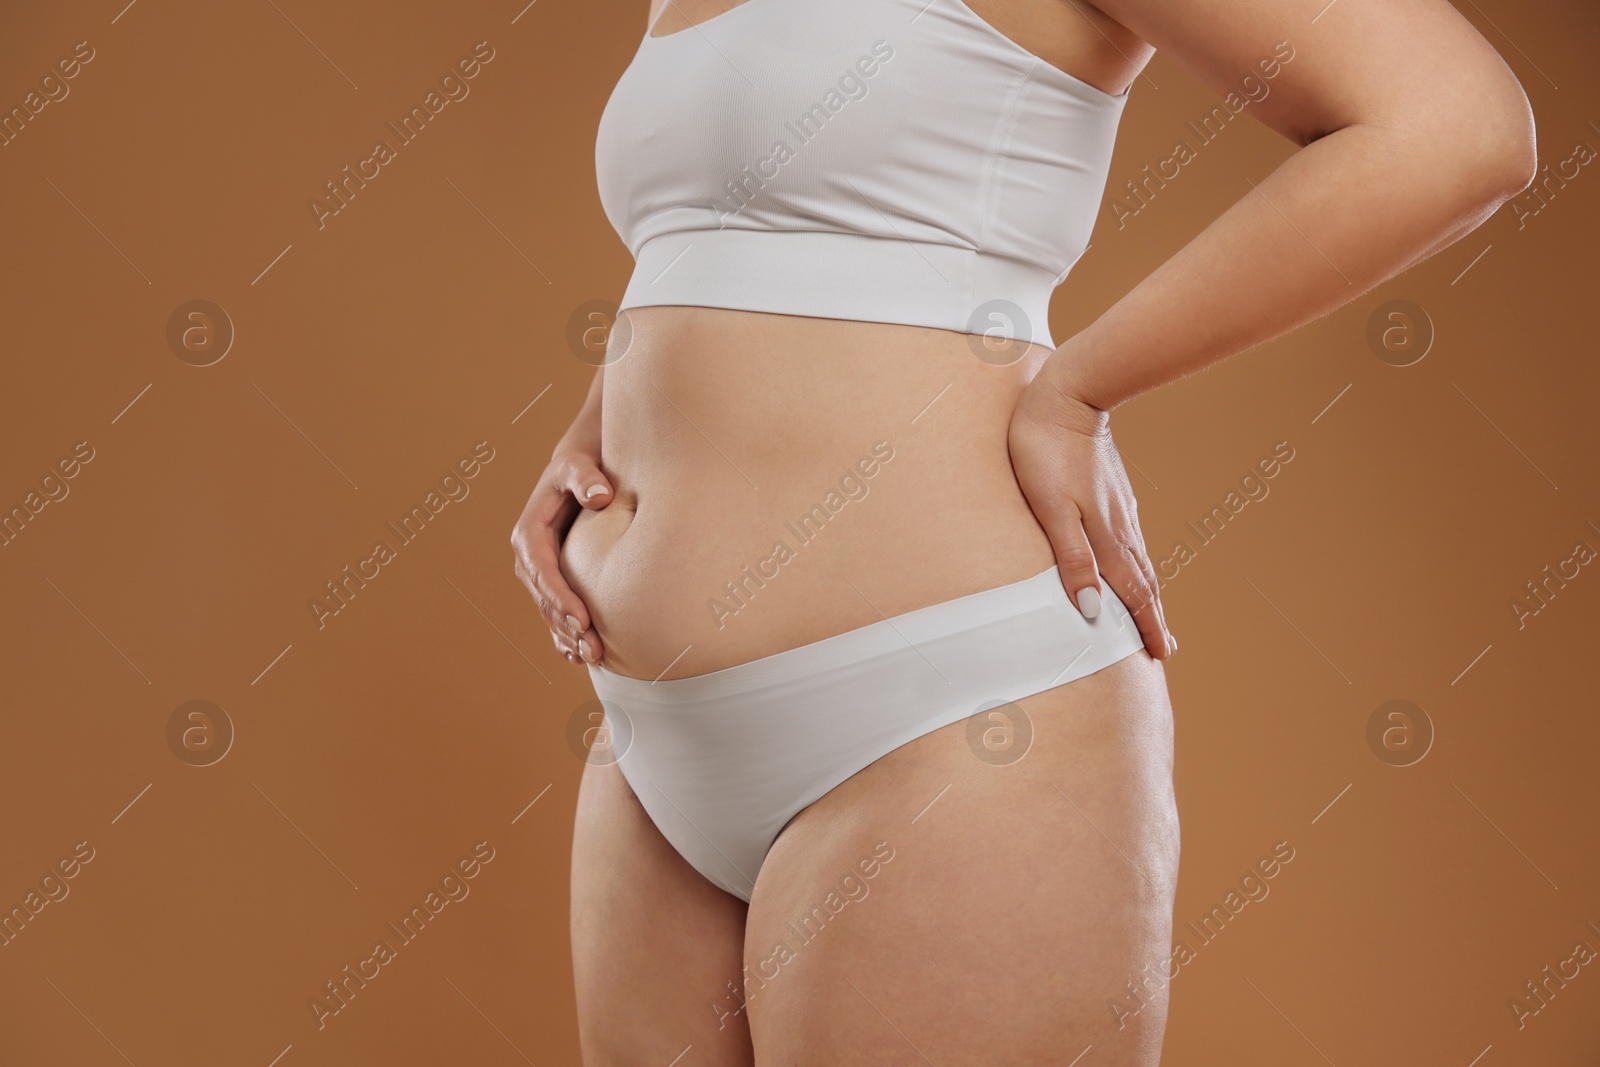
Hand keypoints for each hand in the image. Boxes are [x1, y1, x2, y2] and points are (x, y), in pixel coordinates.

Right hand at [510, 445, 613, 666]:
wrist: (581, 471)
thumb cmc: (581, 467)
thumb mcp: (579, 465)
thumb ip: (586, 478)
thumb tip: (599, 495)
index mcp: (529, 533)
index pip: (543, 570)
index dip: (560, 597)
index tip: (583, 619)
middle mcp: (530, 557)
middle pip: (546, 598)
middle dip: (567, 626)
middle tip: (593, 649)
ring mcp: (541, 572)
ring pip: (551, 611)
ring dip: (568, 636)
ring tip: (592, 657)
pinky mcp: (556, 580)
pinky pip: (557, 612)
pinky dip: (565, 635)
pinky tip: (578, 656)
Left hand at [1008, 379, 1173, 660]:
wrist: (1064, 395)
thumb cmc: (1045, 452)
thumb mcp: (1051, 510)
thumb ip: (1071, 560)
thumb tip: (1092, 610)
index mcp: (1106, 537)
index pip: (1132, 593)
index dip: (1145, 625)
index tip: (1160, 654)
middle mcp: (1119, 526)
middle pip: (1142, 581)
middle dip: (1152, 616)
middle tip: (1164, 646)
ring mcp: (1119, 507)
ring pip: (1138, 559)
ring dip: (1147, 591)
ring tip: (1153, 612)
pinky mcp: (1113, 490)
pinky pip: (1130, 538)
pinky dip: (1137, 563)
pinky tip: (1133, 562)